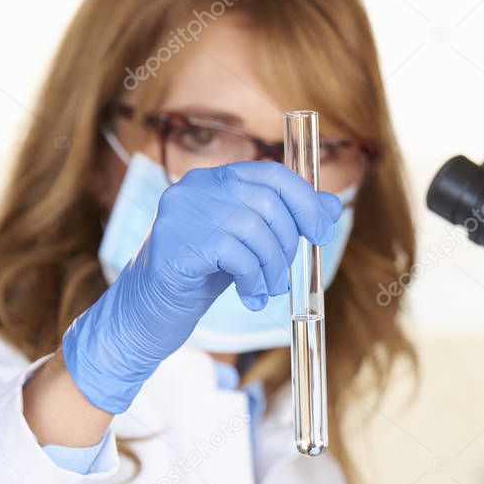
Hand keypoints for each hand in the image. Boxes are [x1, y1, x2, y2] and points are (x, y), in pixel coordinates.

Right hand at [62, 161, 341, 412]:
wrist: (150, 309)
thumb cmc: (203, 273)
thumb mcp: (251, 244)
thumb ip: (287, 221)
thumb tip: (333, 206)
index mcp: (217, 178)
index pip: (273, 174)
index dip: (305, 202)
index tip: (321, 233)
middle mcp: (197, 186)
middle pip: (268, 202)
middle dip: (287, 245)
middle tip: (284, 278)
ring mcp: (182, 212)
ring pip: (254, 229)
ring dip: (272, 268)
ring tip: (267, 291)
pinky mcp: (175, 243)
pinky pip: (235, 255)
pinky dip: (253, 280)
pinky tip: (250, 298)